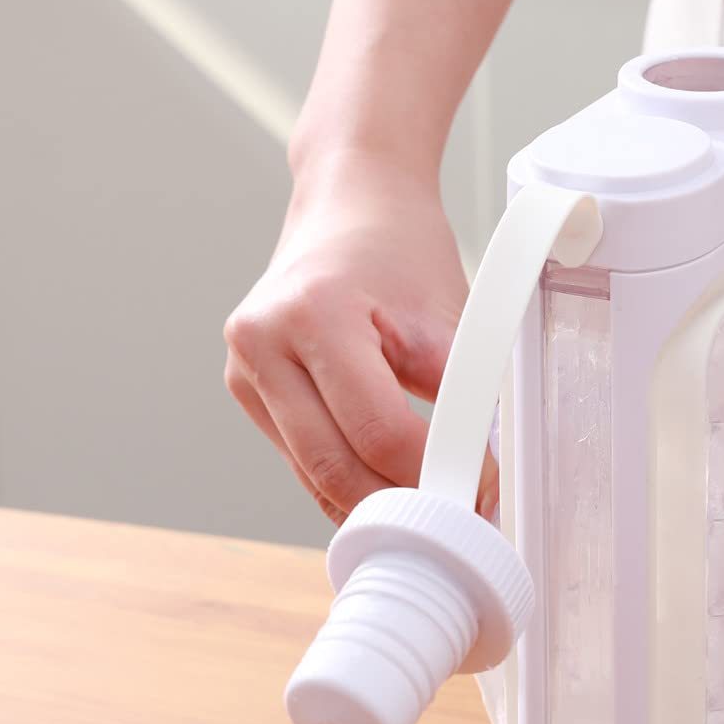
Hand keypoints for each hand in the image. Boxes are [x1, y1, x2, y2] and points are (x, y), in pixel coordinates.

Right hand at [224, 150, 467, 524]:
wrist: (351, 203)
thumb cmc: (401, 251)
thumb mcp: (447, 319)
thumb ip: (461, 398)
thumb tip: (478, 481)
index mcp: (312, 315)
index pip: (378, 432)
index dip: (434, 474)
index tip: (480, 489)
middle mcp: (262, 343)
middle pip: (335, 467)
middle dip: (402, 506)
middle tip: (460, 520)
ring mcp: (244, 370)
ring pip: (313, 476)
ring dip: (375, 504)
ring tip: (434, 510)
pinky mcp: (246, 391)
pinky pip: (302, 461)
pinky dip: (349, 482)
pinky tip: (393, 489)